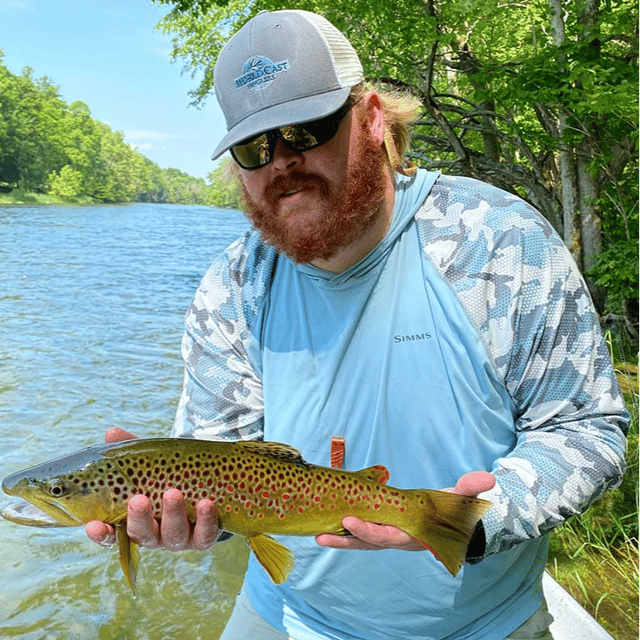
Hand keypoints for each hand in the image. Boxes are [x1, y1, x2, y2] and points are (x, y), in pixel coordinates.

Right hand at [85, 428, 219, 550]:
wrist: (207, 485)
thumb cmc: (167, 477)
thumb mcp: (149, 463)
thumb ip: (130, 451)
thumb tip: (112, 433)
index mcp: (134, 522)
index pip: (112, 534)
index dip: (101, 533)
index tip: (92, 524)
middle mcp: (155, 535)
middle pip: (143, 534)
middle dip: (139, 518)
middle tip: (138, 500)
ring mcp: (179, 538)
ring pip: (173, 534)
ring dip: (172, 514)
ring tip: (173, 493)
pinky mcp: (204, 537)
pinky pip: (205, 534)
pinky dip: (206, 520)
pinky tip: (205, 503)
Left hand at [315, 470, 494, 550]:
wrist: (453, 524)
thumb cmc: (454, 511)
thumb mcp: (462, 499)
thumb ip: (470, 489)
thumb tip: (487, 478)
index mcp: (413, 533)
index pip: (388, 536)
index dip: (369, 531)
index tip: (350, 522)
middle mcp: (398, 538)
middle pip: (368, 542)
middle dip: (347, 540)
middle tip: (323, 535)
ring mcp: (389, 536)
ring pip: (361, 542)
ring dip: (341, 540)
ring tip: (318, 536)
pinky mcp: (382, 529)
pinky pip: (361, 533)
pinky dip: (345, 532)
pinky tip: (326, 527)